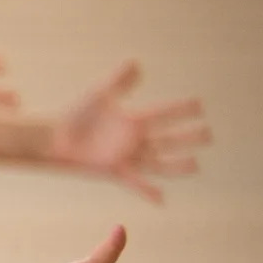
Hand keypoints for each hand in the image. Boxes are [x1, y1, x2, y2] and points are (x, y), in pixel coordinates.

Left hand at [48, 63, 211, 203]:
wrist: (55, 137)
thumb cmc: (76, 115)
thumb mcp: (98, 95)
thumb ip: (118, 82)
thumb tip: (135, 63)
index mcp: (134, 119)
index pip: (163, 113)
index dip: (180, 109)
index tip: (200, 104)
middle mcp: (135, 139)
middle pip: (167, 139)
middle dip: (187, 137)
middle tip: (208, 134)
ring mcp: (126, 156)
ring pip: (158, 162)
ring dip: (176, 165)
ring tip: (196, 165)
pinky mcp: (114, 170)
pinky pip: (134, 182)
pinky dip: (146, 191)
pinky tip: (161, 200)